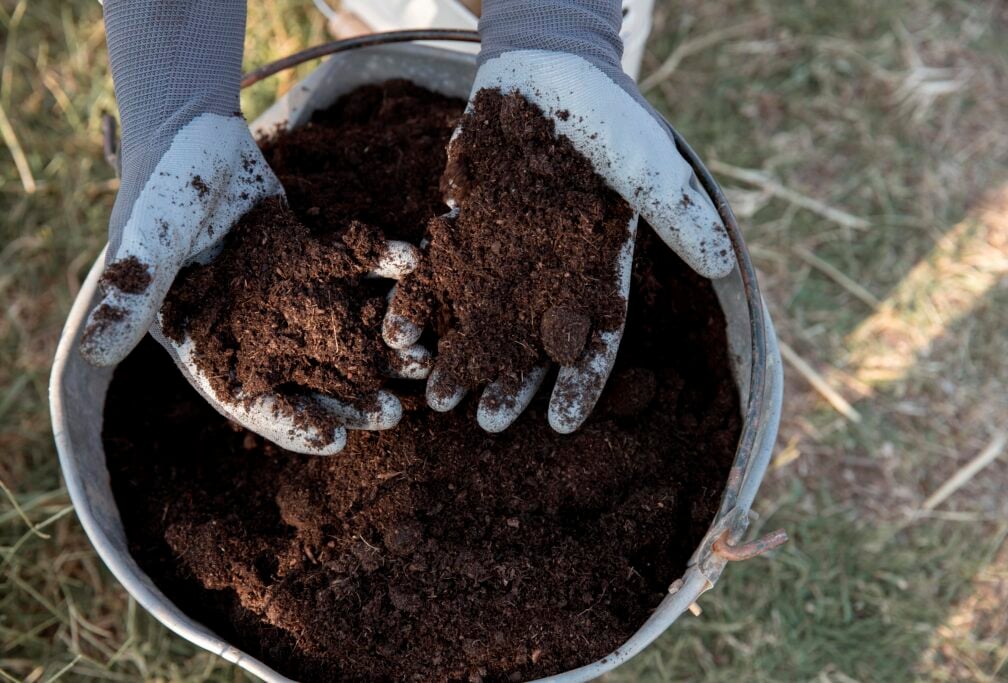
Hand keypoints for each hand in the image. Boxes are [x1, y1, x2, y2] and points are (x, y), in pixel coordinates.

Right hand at [80, 116, 418, 454]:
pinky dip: (384, 270)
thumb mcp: (144, 244)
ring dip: (380, 345)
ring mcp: (287, 295)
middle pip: (307, 377)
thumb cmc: (158, 190)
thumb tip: (93, 354)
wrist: (190, 131)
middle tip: (395, 413)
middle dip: (351, 398)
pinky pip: (356, 271)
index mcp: (209, 341)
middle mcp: (253, 328)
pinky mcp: (314, 257)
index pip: (248, 399)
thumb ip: (131, 294)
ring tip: (422, 359)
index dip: (289, 423)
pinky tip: (415, 270)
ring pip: (340, 331)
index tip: (334, 441)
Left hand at [384, 1, 734, 434]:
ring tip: (437, 395)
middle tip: (484, 422)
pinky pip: (441, 272)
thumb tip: (722, 262)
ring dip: (462, 356)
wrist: (547, 68)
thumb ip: (678, 214)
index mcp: (598, 269)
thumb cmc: (607, 117)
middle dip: (510, 383)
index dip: (579, 382)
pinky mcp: (465, 227)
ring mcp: (505, 252)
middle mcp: (550, 272)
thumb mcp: (649, 163)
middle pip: (530, 341)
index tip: (560, 424)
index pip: (594, 338)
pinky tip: (402, 332)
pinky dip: (423, 300)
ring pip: (482, 317)